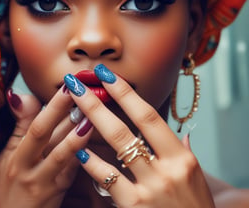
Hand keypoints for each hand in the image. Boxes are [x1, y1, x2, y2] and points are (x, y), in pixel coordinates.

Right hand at [0, 87, 91, 207]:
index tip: (66, 85)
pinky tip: (93, 141)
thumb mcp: (4, 156)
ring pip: (63, 155)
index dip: (53, 105)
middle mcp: (28, 169)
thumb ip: (19, 125)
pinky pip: (71, 173)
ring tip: (92, 115)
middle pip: (50, 136)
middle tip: (85, 91)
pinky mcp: (57, 195)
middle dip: (68, 111)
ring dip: (79, 134)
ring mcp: (44, 184)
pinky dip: (82, 155)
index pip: (36, 125)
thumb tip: (18, 94)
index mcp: (15, 156)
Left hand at [64, 64, 215, 207]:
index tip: (105, 74)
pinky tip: (79, 149)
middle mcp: (166, 170)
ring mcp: (149, 189)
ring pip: (116, 146)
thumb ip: (184, 153)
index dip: (124, 92)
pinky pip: (108, 179)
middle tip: (77, 83)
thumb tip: (180, 134)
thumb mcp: (196, 179)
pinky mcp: (134, 207)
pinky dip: (93, 163)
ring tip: (72, 106)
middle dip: (97, 102)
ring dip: (91, 121)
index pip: (148, 116)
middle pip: (125, 127)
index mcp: (181, 158)